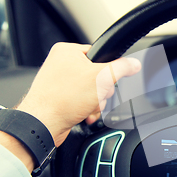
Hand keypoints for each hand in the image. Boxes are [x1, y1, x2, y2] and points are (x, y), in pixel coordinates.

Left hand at [17, 43, 140, 146]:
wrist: (43, 124)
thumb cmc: (61, 99)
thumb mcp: (101, 78)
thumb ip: (122, 68)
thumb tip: (133, 63)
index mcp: (67, 51)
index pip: (99, 54)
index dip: (107, 69)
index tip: (107, 78)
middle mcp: (61, 64)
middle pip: (98, 75)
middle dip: (101, 91)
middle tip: (95, 95)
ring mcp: (59, 82)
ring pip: (92, 90)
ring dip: (95, 102)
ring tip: (87, 107)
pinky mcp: (60, 98)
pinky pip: (83, 100)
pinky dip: (87, 109)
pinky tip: (83, 114)